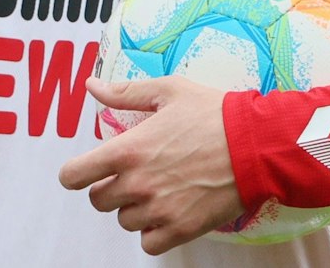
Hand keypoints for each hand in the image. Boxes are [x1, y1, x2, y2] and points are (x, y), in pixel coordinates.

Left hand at [58, 76, 245, 255]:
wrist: (256, 145)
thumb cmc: (214, 113)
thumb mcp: (168, 91)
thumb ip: (125, 93)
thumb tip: (92, 86)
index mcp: (127, 150)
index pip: (73, 176)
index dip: (75, 174)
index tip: (86, 171)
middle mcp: (137, 184)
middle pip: (98, 201)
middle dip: (110, 188)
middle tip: (134, 174)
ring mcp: (158, 210)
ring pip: (124, 221)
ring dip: (134, 208)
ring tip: (159, 189)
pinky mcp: (180, 229)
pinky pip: (148, 243)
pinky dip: (154, 232)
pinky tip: (168, 211)